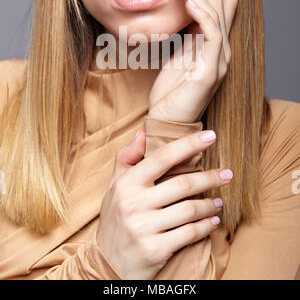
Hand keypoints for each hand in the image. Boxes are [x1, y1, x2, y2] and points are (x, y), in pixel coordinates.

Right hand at [96, 129, 232, 279]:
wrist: (106, 265)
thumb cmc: (115, 219)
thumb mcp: (115, 187)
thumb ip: (127, 158)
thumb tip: (142, 133)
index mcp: (127, 184)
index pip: (162, 157)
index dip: (189, 144)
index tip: (211, 136)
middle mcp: (133, 204)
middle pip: (182, 184)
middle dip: (211, 177)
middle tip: (228, 174)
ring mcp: (143, 228)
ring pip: (189, 210)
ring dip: (210, 204)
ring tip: (220, 201)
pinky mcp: (154, 250)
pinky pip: (189, 234)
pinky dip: (206, 226)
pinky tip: (213, 221)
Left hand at [148, 0, 237, 122]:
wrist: (167, 122)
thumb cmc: (171, 91)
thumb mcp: (178, 54)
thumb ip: (187, 34)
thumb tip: (184, 8)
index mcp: (214, 45)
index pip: (220, 5)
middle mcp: (222, 50)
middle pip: (223, 3)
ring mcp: (219, 60)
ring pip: (217, 13)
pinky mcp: (211, 71)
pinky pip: (210, 34)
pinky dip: (200, 12)